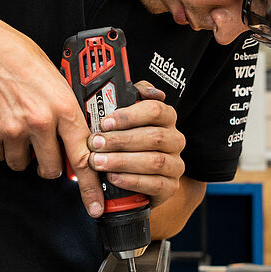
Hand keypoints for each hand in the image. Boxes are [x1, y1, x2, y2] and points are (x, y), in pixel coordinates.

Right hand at [0, 21, 106, 216]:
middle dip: (48, 165)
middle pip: (51, 169)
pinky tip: (1, 123)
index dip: (91, 186)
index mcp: (63, 107)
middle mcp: (40, 121)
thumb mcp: (56, 80)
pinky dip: (1, 146)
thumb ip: (67, 112)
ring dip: (22, 154)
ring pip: (22, 165)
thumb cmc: (19, 58)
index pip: (83, 156)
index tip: (95, 205)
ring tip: (17, 126)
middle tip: (42, 148)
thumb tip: (78, 140)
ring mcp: (13, 129)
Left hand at [87, 81, 185, 207]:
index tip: (106, 122)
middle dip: (120, 140)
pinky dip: (132, 181)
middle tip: (95, 144)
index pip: (155, 109)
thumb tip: (124, 84)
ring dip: (122, 161)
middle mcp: (174, 140)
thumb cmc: (131, 146)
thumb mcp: (127, 122)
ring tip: (99, 162)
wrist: (143, 182)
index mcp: (166, 118)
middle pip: (153, 136)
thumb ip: (125, 101)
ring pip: (155, 161)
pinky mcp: (171, 187)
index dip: (130, 115)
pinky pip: (155, 184)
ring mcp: (175, 164)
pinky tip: (114, 178)